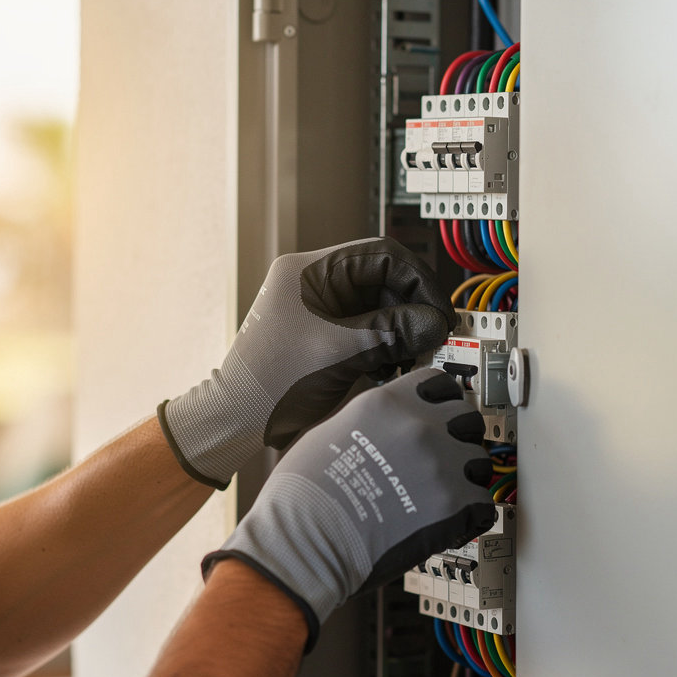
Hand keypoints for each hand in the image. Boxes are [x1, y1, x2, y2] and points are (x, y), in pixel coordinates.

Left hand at [158, 237, 453, 487]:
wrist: (236, 421)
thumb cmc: (268, 384)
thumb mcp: (337, 354)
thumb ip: (390, 333)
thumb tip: (435, 323)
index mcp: (309, 271)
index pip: (381, 255)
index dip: (418, 281)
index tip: (439, 313)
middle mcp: (315, 283)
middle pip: (383, 282)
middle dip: (411, 311)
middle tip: (431, 339)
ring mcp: (320, 309)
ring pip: (380, 307)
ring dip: (401, 332)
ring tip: (409, 359)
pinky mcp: (326, 335)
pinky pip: (369, 330)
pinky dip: (386, 347)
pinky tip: (390, 368)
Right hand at [201, 369, 496, 648]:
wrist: (307, 540)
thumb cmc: (304, 497)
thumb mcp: (329, 434)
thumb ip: (369, 424)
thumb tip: (382, 430)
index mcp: (387, 404)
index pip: (440, 383)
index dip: (444, 402)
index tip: (443, 415)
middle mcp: (418, 426)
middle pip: (468, 419)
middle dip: (461, 439)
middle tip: (448, 458)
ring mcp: (439, 464)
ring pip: (480, 462)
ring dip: (468, 479)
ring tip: (447, 496)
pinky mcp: (452, 505)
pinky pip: (483, 505)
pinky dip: (471, 518)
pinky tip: (452, 524)